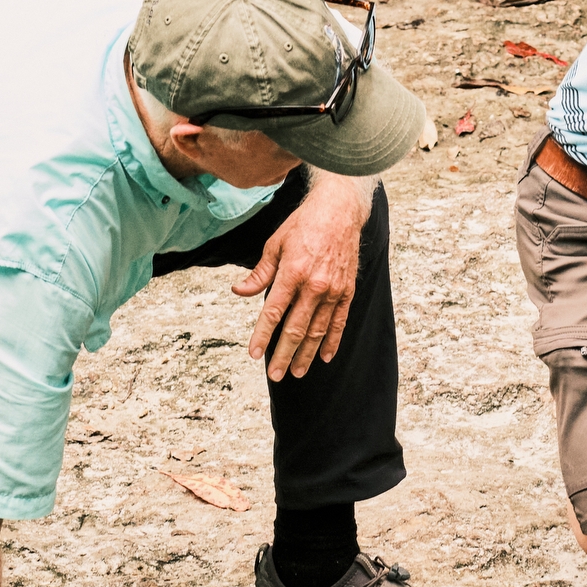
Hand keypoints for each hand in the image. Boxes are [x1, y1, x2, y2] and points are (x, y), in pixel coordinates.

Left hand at [236, 176, 367, 378]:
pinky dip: (332, 341)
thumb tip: (239, 291)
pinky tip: (325, 357)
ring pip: (318, 331)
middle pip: (296, 328)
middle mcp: (314, 285)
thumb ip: (259, 273)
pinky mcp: (347, 291)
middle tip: (275, 374)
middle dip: (283, 354)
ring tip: (296, 372)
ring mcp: (333, 290)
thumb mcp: (275, 244)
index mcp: (292, 273)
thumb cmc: (304, 225)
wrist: (340, 211)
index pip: (273, 312)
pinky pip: (339, 322)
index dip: (262, 335)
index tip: (254, 353)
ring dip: (306, 354)